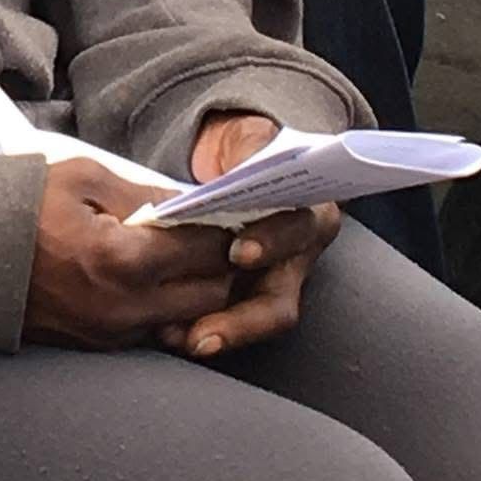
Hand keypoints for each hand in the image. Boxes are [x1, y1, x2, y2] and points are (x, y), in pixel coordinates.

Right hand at [23, 159, 237, 350]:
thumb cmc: (21, 206)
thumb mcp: (85, 180)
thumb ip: (145, 195)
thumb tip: (189, 205)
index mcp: (122, 261)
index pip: (206, 250)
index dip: (226, 228)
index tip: (232, 211)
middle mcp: (124, 308)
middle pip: (211, 296)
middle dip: (221, 264)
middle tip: (217, 234)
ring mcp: (111, 334)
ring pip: (186, 319)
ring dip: (197, 289)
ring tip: (187, 253)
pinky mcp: (97, 346)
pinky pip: (153, 328)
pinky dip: (166, 304)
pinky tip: (156, 275)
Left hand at [154, 110, 339, 359]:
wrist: (236, 165)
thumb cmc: (249, 152)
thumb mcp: (252, 141)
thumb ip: (253, 151)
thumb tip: (245, 167)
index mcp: (311, 213)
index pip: (298, 232)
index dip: (272, 243)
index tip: (239, 252)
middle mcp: (297, 258)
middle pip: (278, 300)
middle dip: (241, 321)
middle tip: (202, 331)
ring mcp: (272, 282)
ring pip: (254, 322)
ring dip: (219, 334)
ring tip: (181, 339)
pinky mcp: (244, 297)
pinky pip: (227, 321)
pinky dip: (199, 328)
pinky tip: (170, 333)